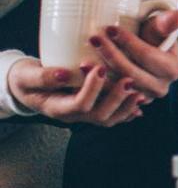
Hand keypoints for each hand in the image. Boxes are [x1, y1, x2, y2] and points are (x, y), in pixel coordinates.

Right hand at [7, 59, 144, 125]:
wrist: (28, 86)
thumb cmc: (27, 79)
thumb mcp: (27, 76)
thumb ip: (42, 76)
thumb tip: (63, 74)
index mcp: (58, 108)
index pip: (79, 105)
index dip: (92, 89)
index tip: (101, 68)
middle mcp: (74, 115)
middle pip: (99, 115)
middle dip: (116, 99)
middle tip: (129, 80)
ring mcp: (84, 114)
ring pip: (109, 119)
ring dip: (126, 106)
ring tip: (140, 92)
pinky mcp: (93, 108)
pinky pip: (113, 115)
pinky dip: (127, 110)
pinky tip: (140, 102)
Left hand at [88, 9, 177, 100]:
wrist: (148, 52)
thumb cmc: (154, 36)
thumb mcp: (160, 27)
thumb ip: (168, 21)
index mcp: (172, 70)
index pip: (146, 55)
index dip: (128, 42)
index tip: (110, 28)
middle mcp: (161, 88)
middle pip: (131, 73)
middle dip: (111, 55)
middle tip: (94, 38)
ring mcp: (144, 99)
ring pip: (119, 88)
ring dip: (99, 75)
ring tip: (84, 59)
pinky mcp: (128, 104)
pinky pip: (110, 97)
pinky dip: (96, 87)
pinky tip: (84, 75)